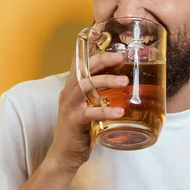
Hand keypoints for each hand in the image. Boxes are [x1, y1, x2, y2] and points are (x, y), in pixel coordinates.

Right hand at [46, 52, 127, 173]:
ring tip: (124, 81)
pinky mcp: (73, 122)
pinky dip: (105, 110)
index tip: (102, 33)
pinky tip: (120, 111)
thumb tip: (125, 85)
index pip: (79, 61)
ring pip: (86, 86)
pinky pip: (90, 112)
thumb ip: (101, 95)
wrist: (64, 156)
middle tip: (121, 56)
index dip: (89, 47)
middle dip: (102, 59)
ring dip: (106, 81)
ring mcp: (69, 107)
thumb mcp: (90, 108)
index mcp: (72, 87)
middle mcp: (68, 93)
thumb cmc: (81, 131)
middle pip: (83, 69)